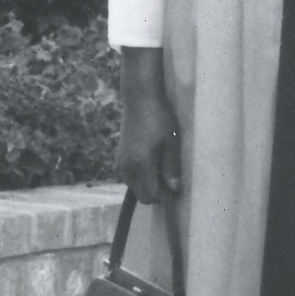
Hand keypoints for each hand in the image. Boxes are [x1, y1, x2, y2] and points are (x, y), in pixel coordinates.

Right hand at [117, 48, 181, 203]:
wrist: (140, 98)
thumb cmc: (160, 118)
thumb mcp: (172, 142)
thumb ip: (171, 167)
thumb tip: (174, 190)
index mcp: (140, 164)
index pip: (150, 196)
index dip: (164, 197)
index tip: (175, 187)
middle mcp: (127, 167)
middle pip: (142, 195)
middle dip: (156, 191)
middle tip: (169, 175)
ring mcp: (121, 162)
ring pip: (135, 186)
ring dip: (148, 183)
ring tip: (161, 164)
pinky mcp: (120, 156)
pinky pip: (131, 176)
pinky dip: (141, 174)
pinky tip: (152, 159)